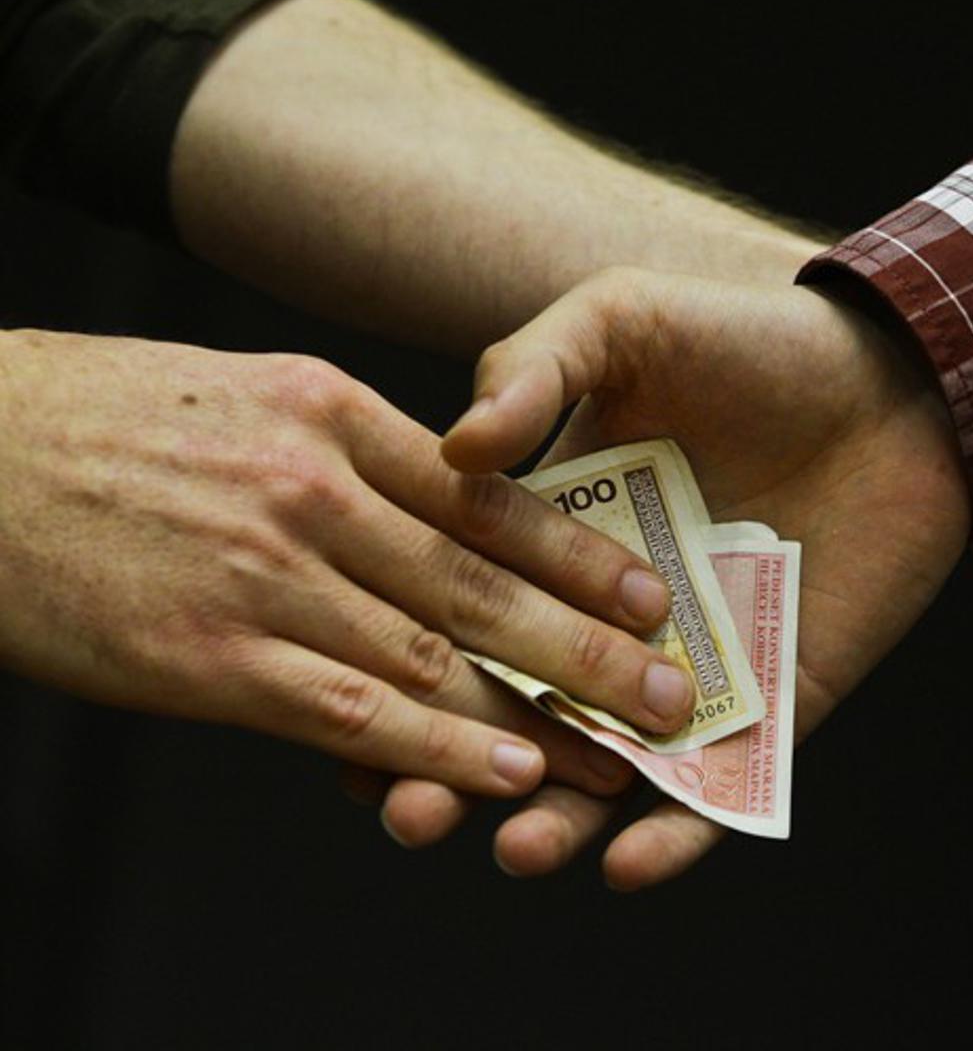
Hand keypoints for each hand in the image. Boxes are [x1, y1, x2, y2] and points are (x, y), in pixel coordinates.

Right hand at [0, 330, 693, 796]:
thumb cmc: (101, 422)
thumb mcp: (243, 393)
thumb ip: (348, 445)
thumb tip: (442, 490)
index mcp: (331, 415)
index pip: (486, 496)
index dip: (580, 553)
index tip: (650, 592)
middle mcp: (314, 492)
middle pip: (483, 582)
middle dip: (589, 648)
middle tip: (672, 691)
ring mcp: (264, 577)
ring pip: (433, 657)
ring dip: (537, 718)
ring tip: (619, 759)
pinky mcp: (209, 658)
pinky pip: (350, 712)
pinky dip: (436, 752)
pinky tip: (506, 778)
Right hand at [376, 268, 972, 883]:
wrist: (892, 379)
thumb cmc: (748, 343)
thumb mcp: (621, 324)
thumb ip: (536, 370)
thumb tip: (454, 445)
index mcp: (561, 544)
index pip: (465, 624)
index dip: (406, 678)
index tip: (346, 729)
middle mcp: (616, 623)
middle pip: (527, 715)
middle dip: (463, 772)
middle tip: (410, 817)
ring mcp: (696, 669)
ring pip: (617, 771)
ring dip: (562, 819)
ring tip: (519, 848)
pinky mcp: (778, 703)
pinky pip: (726, 784)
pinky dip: (680, 829)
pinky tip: (630, 863)